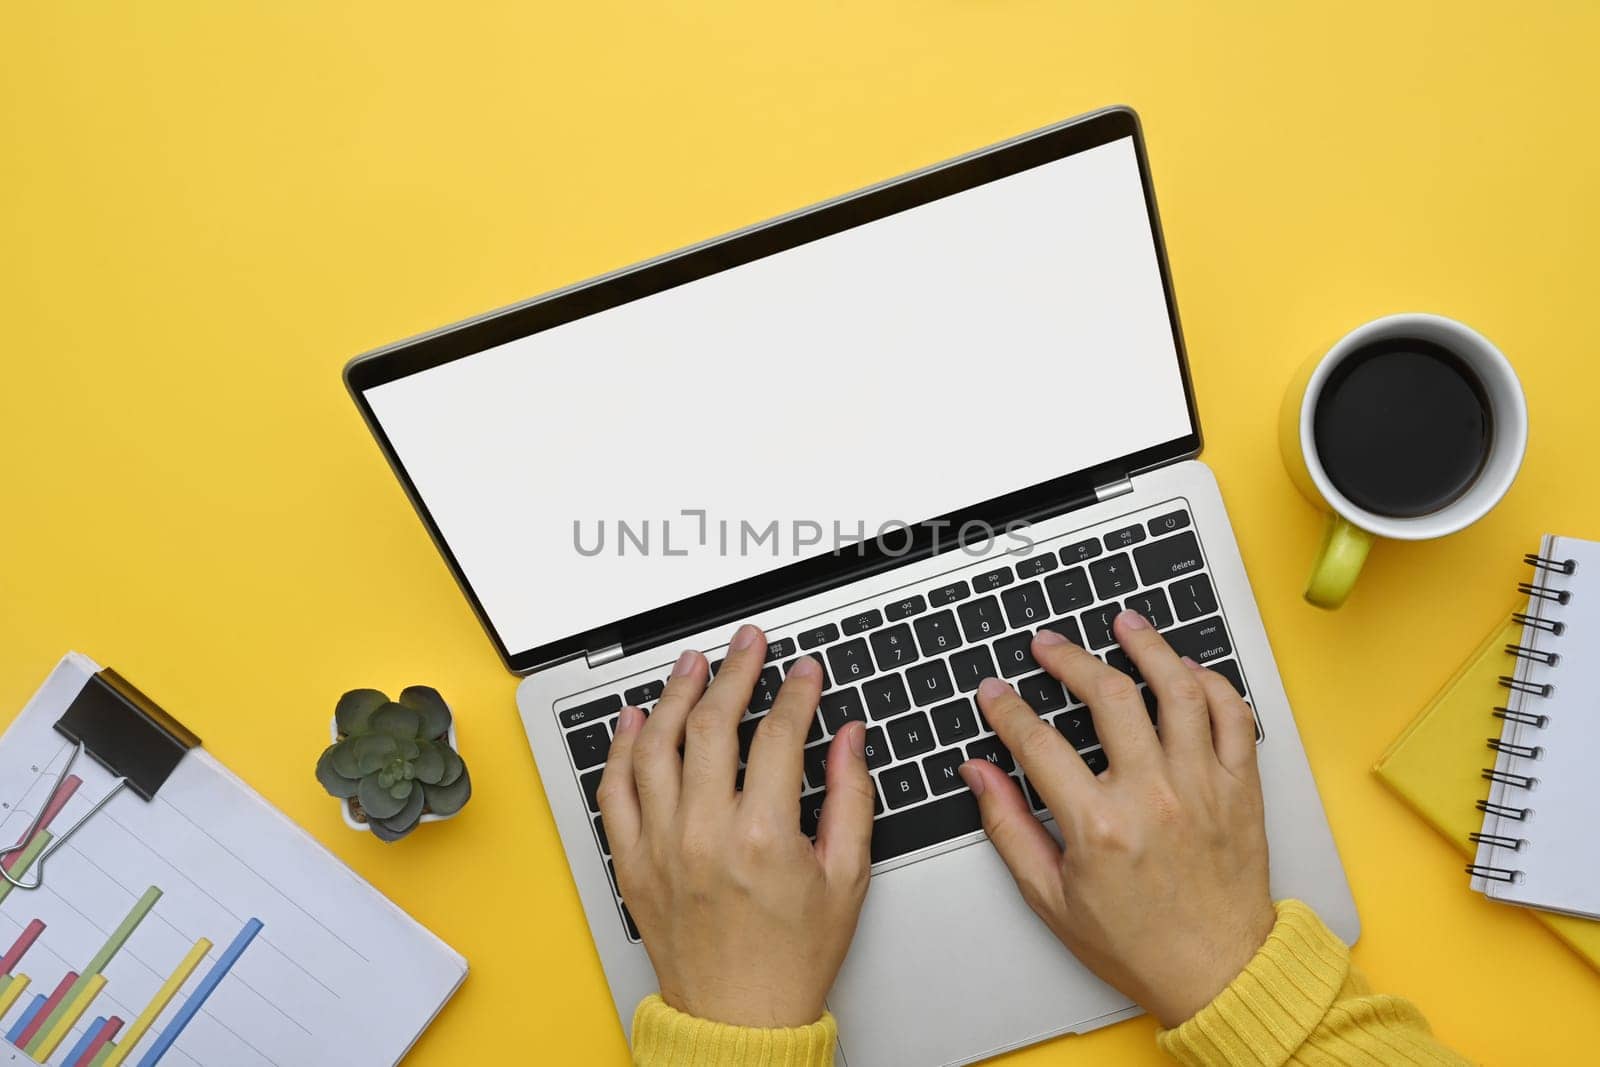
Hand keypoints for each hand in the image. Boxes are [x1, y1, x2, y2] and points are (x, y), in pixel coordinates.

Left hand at [598, 623, 875, 1027]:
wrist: (740, 1020)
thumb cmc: (792, 958)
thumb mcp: (847, 877)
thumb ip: (850, 798)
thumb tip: (847, 738)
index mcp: (763, 837)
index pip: (778, 735)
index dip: (795, 692)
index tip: (803, 671)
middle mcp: (704, 835)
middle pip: (713, 725)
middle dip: (735, 672)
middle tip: (748, 644)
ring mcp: (660, 846)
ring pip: (657, 746)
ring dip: (675, 696)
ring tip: (693, 665)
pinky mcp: (632, 862)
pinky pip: (614, 792)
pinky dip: (621, 749)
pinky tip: (635, 720)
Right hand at [960, 610, 1274, 1027]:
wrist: (1219, 973)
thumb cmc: (1138, 944)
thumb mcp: (1050, 897)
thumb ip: (1008, 827)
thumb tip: (980, 774)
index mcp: (1100, 826)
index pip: (1039, 743)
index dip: (1007, 709)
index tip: (995, 693)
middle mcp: (1154, 796)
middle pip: (1109, 696)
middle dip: (1069, 658)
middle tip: (1049, 645)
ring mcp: (1203, 786)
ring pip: (1178, 689)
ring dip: (1148, 646)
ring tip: (1125, 624)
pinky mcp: (1240, 788)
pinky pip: (1233, 716)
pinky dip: (1211, 683)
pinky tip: (1186, 669)